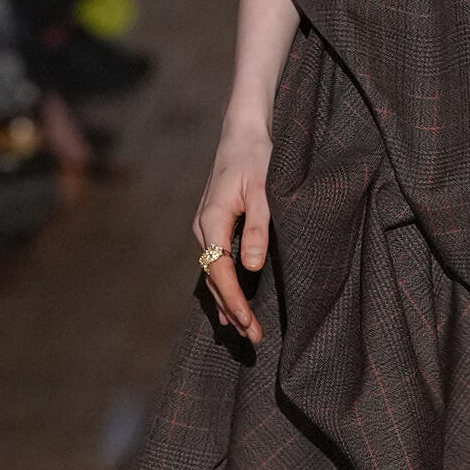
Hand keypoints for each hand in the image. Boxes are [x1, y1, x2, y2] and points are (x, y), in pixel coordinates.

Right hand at [194, 114, 271, 341]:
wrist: (243, 132)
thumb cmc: (258, 156)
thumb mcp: (265, 189)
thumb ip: (260, 227)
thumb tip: (251, 267)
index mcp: (213, 218)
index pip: (220, 270)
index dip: (233, 300)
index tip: (248, 322)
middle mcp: (203, 227)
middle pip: (214, 278)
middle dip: (232, 310)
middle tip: (254, 338)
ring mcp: (206, 228)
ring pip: (214, 274)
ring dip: (228, 302)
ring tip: (245, 332)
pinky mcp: (215, 226)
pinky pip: (217, 263)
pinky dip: (224, 287)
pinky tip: (229, 310)